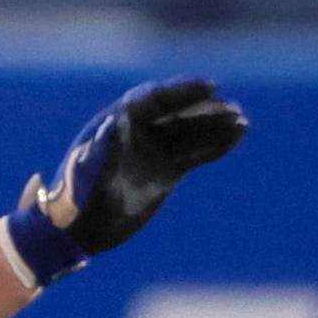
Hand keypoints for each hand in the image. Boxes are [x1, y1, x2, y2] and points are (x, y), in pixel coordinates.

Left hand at [21, 76, 244, 265]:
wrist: (77, 232)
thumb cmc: (75, 202)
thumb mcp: (87, 176)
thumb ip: (102, 149)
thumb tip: (115, 120)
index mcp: (116, 125)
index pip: (153, 99)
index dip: (181, 91)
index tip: (209, 86)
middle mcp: (136, 133)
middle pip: (176, 113)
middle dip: (205, 110)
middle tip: (233, 111)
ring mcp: (152, 151)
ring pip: (189, 132)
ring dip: (215, 126)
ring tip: (242, 124)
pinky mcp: (164, 171)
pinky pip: (193, 153)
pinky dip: (213, 146)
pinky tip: (235, 139)